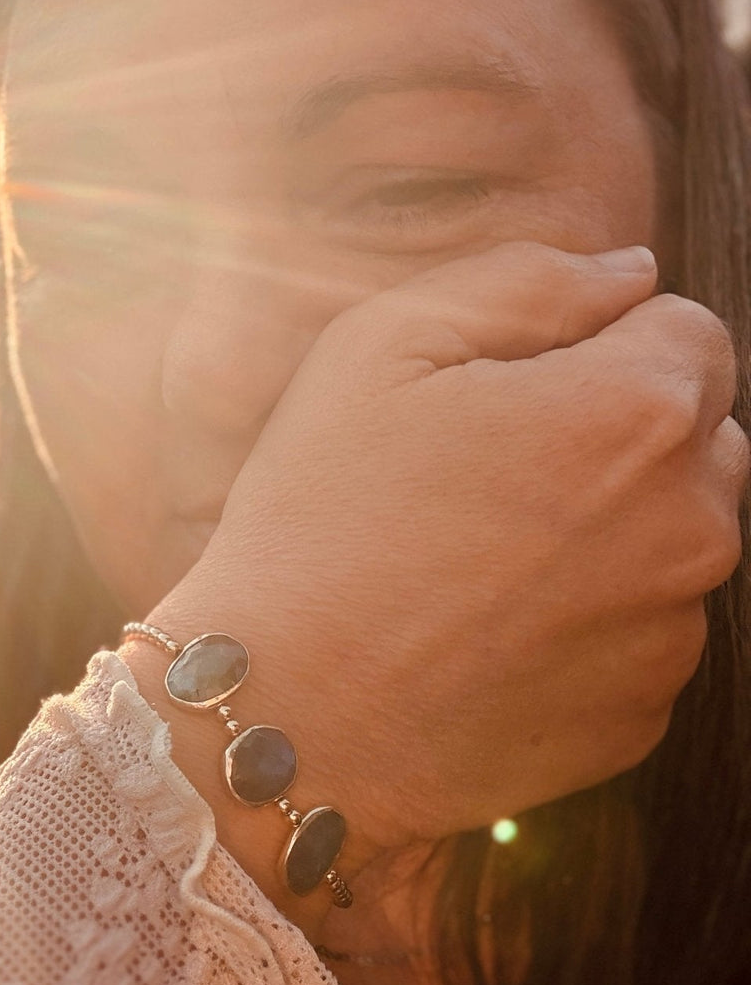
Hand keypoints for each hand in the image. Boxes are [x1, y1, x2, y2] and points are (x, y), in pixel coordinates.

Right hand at [127, 241, 746, 918]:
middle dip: (614, 426)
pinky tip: (488, 622)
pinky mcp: (643, 713)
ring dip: (607, 520)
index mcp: (635, 413)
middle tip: (487, 463)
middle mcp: (690, 524)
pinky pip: (643, 626)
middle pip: (696, 432)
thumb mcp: (378, 348)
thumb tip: (627, 272)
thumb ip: (522, 281)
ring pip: (673, 531)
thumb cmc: (320, 516)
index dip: (594, 341)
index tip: (508, 385)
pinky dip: (589, 612)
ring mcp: (673, 632)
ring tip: (477, 550)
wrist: (288, 710)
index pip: (687, 330)